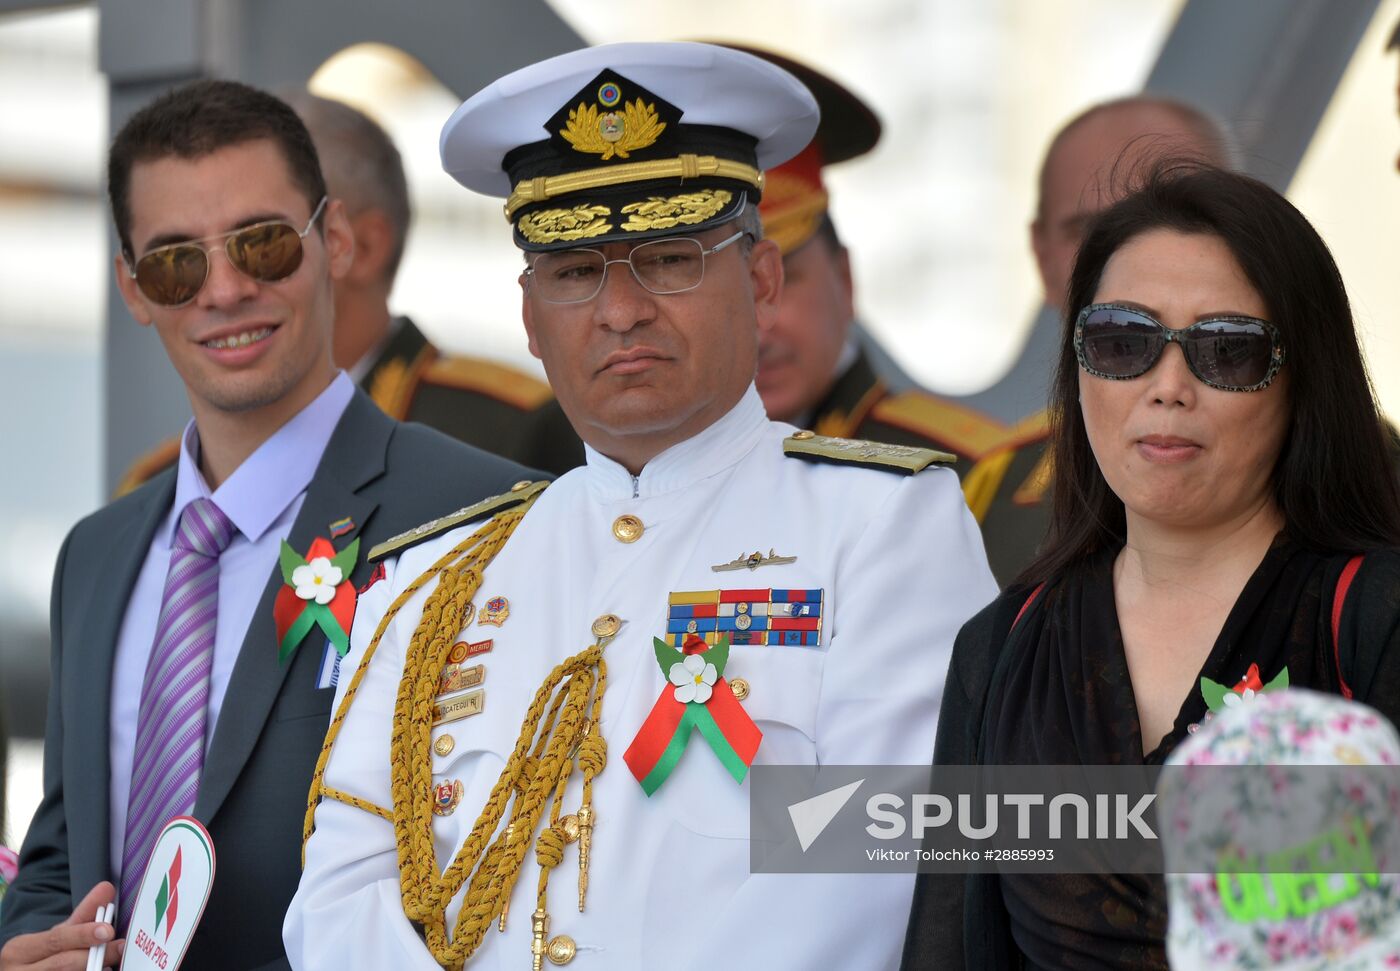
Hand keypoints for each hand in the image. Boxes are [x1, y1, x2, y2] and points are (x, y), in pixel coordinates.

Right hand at [0, 882, 123, 969]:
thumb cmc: (43, 954)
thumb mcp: (57, 935)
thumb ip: (83, 915)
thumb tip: (107, 888)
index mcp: (19, 950)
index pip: (56, 940)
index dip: (83, 935)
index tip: (108, 930)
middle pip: (64, 963)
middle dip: (96, 955)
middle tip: (120, 947)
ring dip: (94, 970)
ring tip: (112, 964)